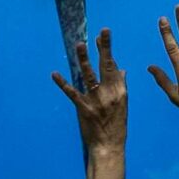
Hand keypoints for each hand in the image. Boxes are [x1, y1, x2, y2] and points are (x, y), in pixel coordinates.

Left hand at [51, 28, 126, 153]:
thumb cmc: (116, 126)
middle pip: (106, 66)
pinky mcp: (83, 108)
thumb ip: (121, 86)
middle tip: (103, 31)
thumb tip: (122, 69)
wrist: (109, 146)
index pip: (113, 66)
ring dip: (84, 59)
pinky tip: (55, 73)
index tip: (102, 36)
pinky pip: (72, 93)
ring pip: (89, 75)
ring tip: (80, 44)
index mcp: (120, 92)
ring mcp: (96, 100)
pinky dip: (62, 83)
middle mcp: (109, 94)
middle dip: (105, 48)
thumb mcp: (123, 105)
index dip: (107, 50)